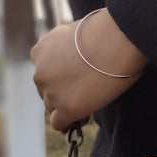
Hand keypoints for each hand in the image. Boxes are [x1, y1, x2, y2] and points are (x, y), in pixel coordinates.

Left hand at [30, 9, 146, 131]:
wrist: (116, 41)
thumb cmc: (105, 33)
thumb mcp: (75, 33)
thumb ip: (66, 47)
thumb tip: (75, 59)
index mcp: (40, 52)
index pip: (44, 72)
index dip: (61, 77)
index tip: (77, 77)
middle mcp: (40, 73)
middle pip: (46, 91)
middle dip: (63, 93)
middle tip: (86, 91)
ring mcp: (51, 92)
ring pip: (52, 107)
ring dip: (67, 107)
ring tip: (89, 103)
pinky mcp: (65, 108)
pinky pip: (59, 123)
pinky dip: (69, 121)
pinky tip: (84, 115)